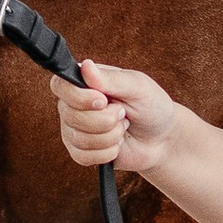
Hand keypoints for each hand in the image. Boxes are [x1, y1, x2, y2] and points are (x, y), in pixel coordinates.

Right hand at [50, 58, 186, 176]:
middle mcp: (73, 104)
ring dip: (111, 136)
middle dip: (105, 120)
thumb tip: (85, 66)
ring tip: (122, 127)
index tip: (103, 100)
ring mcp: (74, 129)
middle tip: (123, 114)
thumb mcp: (137, 86)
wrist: (161, 138)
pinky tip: (117, 144)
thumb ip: (111, 78)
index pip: (60, 86)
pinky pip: (83, 156)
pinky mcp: (80, 152)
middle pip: (71, 115)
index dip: (79, 97)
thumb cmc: (151, 106)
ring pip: (79, 138)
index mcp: (84, 82)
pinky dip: (108, 152)